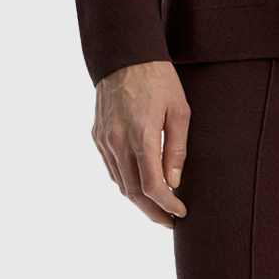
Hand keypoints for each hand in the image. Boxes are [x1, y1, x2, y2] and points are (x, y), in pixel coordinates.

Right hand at [92, 59, 189, 226]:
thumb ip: (177, 149)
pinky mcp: (98, 136)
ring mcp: (104, 140)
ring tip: (158, 208)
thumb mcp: (179, 111)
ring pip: (120, 184)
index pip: (152, 185)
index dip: (167, 205)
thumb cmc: (158, 80)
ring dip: (138, 201)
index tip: (180, 212)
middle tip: (169, 222)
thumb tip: (174, 182)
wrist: (125, 56)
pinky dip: (126, 183)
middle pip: (133, 192)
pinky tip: (140, 187)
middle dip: (152, 212)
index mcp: (141, 135)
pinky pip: (111, 169)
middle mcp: (118, 141)